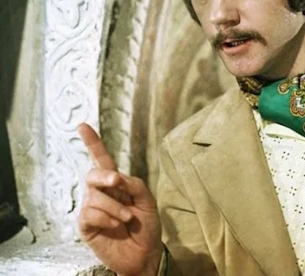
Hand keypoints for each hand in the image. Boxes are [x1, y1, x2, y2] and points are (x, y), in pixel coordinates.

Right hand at [77, 123, 162, 275]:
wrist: (145, 253)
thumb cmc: (147, 226)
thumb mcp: (147, 200)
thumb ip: (134, 184)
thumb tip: (117, 177)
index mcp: (116, 183)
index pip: (103, 160)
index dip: (93, 143)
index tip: (83, 126)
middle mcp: (101, 193)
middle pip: (93, 174)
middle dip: (105, 176)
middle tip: (117, 182)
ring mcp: (92, 209)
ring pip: (95, 197)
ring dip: (115, 207)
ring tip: (127, 219)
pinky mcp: (86, 225)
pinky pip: (90, 214)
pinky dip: (107, 218)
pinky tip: (116, 226)